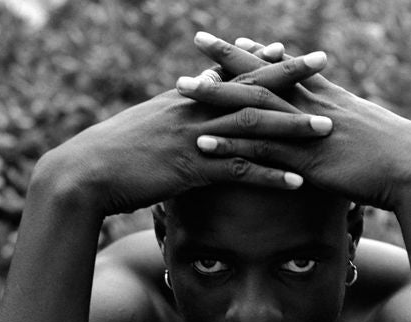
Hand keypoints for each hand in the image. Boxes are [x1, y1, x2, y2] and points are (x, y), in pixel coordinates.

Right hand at [38, 52, 331, 216]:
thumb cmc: (113, 155)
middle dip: (290, 77)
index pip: (228, 74)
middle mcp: (194, 112)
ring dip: (291, 128)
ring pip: (252, 129)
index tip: (288, 51)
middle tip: (325, 64)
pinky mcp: (192, 170)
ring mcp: (194, 139)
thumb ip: (172, 117)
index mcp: (184, 100)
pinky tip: (297, 182)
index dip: (258, 63)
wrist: (84, 173)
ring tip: (326, 128)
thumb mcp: (145, 128)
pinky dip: (269, 176)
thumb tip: (190, 112)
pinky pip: (239, 172)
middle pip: (249, 89)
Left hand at [181, 33, 410, 210]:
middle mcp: (314, 107)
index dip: (260, 55)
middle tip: (198, 39)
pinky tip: (202, 142)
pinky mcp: (304, 161)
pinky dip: (230, 144)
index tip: (235, 42)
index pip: (288, 69)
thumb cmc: (400, 159)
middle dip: (228, 58)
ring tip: (182, 87)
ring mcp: (306, 132)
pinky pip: (259, 150)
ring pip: (254, 106)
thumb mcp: (371, 137)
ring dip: (217, 96)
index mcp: (330, 99)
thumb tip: (336, 131)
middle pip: (264, 75)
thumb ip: (348, 130)